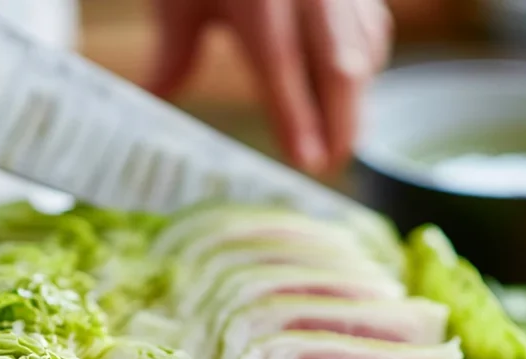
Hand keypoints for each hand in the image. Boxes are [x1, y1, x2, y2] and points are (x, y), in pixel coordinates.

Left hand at [149, 0, 392, 174]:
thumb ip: (174, 51)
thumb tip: (154, 98)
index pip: (281, 65)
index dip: (296, 116)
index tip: (306, 160)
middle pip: (338, 64)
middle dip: (341, 121)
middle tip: (332, 163)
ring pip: (361, 47)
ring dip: (356, 99)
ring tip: (342, 140)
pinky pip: (370, 26)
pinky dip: (364, 63)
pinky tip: (351, 88)